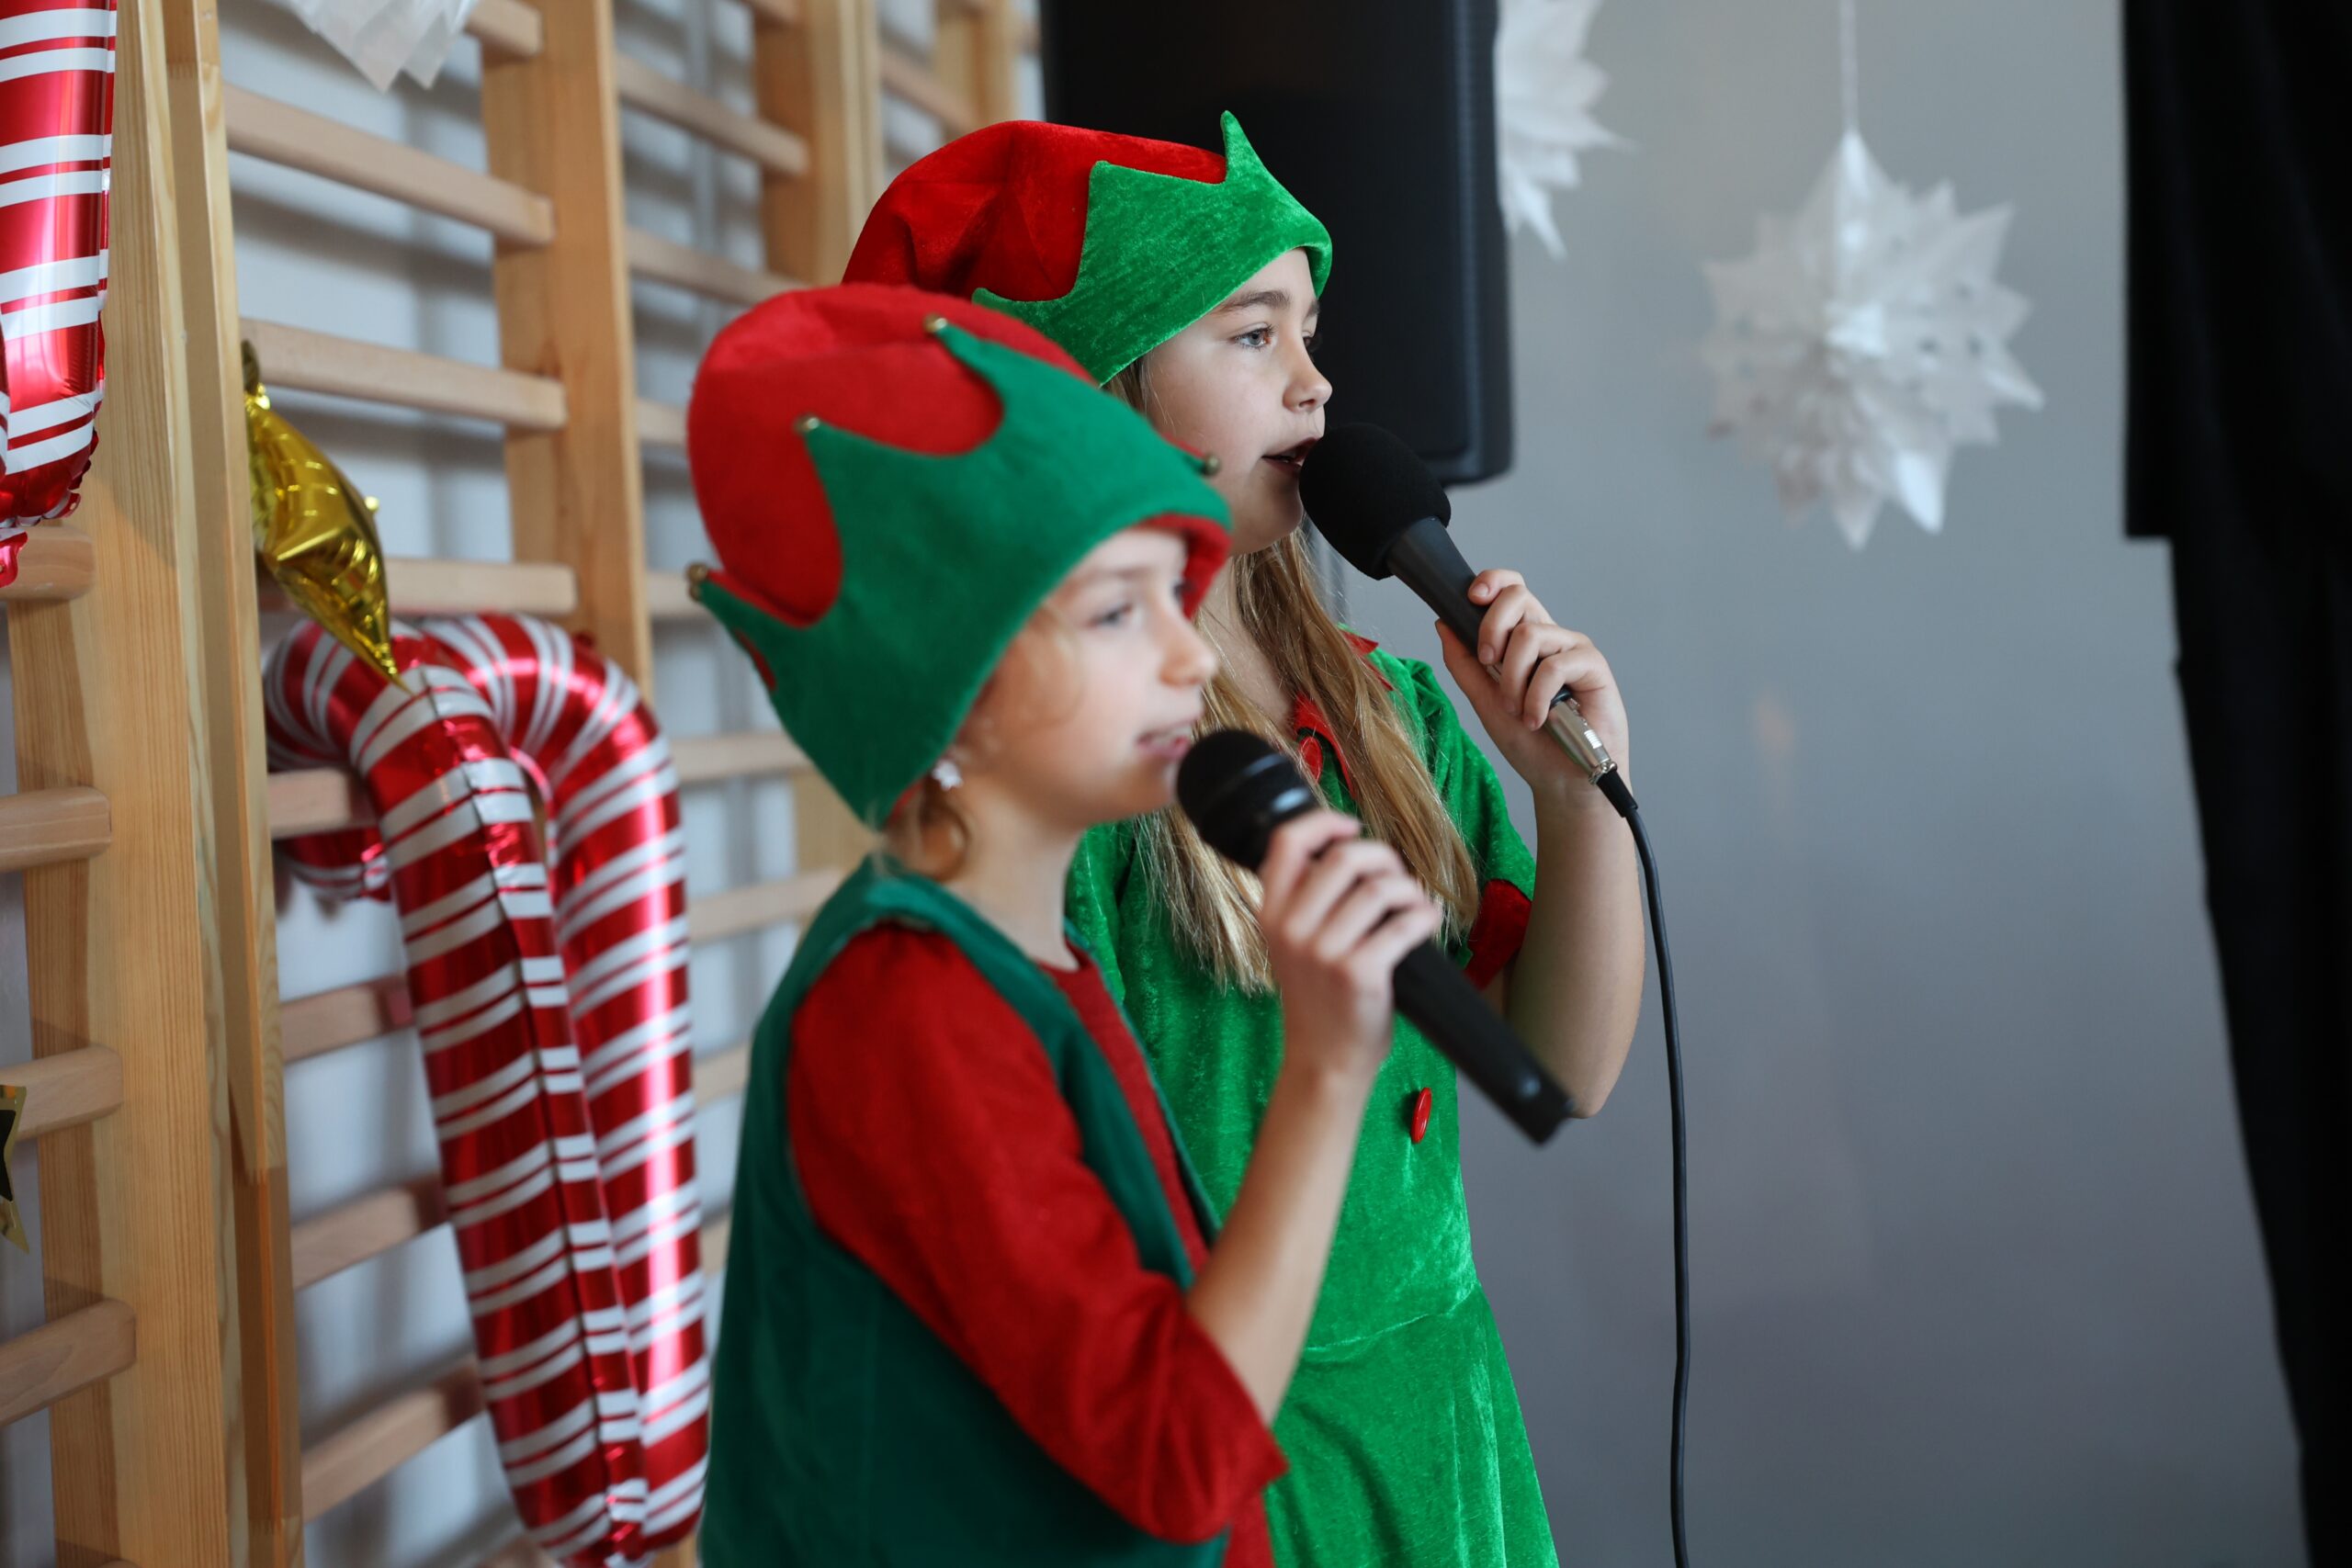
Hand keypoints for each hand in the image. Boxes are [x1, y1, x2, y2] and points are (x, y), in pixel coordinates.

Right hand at [1256, 811, 1440, 1084]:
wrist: (1324, 1061)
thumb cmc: (1319, 1000)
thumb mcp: (1292, 945)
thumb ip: (1308, 901)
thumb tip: (1356, 854)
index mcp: (1271, 914)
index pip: (1286, 842)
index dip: (1323, 823)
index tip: (1350, 828)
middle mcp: (1291, 928)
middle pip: (1344, 857)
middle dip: (1383, 859)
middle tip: (1395, 878)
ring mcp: (1323, 951)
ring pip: (1380, 888)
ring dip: (1409, 891)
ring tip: (1413, 905)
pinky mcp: (1358, 972)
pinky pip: (1405, 923)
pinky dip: (1425, 916)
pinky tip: (1426, 923)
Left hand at [1435, 569, 1629, 801]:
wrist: (1559, 782)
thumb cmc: (1530, 744)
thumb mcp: (1484, 701)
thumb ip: (1464, 664)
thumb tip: (1443, 623)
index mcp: (1524, 640)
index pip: (1511, 591)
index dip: (1492, 582)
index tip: (1470, 598)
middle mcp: (1550, 638)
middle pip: (1520, 596)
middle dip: (1491, 629)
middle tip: (1488, 665)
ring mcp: (1573, 650)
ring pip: (1531, 635)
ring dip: (1513, 679)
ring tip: (1517, 710)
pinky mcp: (1594, 667)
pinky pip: (1556, 664)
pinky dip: (1537, 696)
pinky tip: (1538, 719)